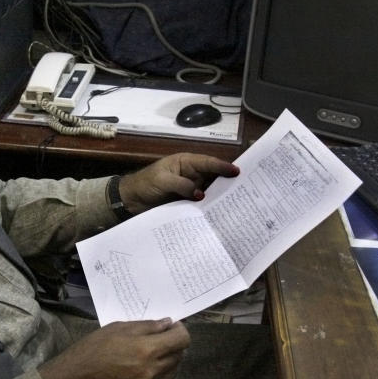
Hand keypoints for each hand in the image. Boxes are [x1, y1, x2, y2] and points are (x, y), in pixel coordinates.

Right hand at [38, 319, 190, 378]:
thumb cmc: (92, 350)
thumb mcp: (117, 329)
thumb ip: (146, 326)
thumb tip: (166, 325)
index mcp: (148, 350)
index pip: (182, 340)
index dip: (180, 330)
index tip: (171, 326)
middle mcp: (154, 371)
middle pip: (180, 355)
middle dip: (173, 344)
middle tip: (160, 338)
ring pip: (173, 372)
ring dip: (168, 360)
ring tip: (152, 354)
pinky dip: (159, 374)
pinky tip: (144, 368)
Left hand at [118, 153, 237, 213]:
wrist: (132, 200)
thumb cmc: (145, 183)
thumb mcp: (162, 181)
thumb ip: (181, 185)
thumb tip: (201, 195)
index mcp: (186, 163)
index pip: (208, 163)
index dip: (222, 166)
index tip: (237, 172)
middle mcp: (192, 175)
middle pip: (214, 177)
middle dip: (227, 182)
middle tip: (245, 189)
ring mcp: (191, 190)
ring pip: (210, 192)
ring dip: (221, 198)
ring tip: (238, 204)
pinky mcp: (188, 203)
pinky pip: (202, 205)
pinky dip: (210, 209)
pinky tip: (220, 215)